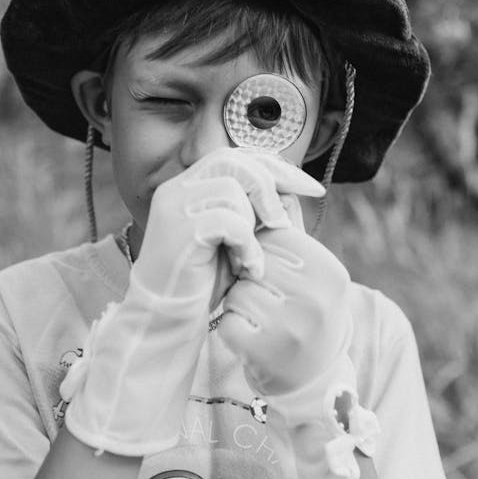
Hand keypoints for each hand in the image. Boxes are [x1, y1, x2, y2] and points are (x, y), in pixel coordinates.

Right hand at [133, 147, 324, 308]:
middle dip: (268, 187)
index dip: (276, 168)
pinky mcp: (178, 229)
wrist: (167, 321)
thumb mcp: (235, 240)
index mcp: (188, 185)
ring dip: (253, 224)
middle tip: (282, 224)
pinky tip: (246, 268)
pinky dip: (246, 244)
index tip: (311, 187)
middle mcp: (176, 188)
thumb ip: (254, 211)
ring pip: (231, 189)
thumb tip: (290, 188)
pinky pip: (227, 220)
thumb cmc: (202, 283)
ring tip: (251, 258)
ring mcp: (173, 206)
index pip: (237, 157)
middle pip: (233, 161)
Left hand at [218, 225, 351, 395]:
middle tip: (264, 297)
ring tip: (259, 317)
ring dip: (239, 302)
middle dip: (249, 276)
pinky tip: (250, 337)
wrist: (315, 379)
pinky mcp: (265, 353)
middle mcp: (316, 299)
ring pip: (238, 291)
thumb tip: (270, 175)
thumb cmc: (306, 311)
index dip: (262, 250)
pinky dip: (231, 329)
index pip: (274, 237)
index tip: (270, 270)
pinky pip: (228, 322)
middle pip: (255, 262)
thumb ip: (290, 227)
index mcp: (329, 271)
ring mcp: (291, 328)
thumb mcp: (310, 270)